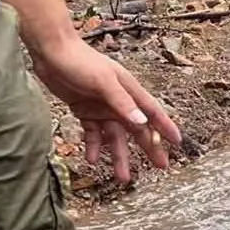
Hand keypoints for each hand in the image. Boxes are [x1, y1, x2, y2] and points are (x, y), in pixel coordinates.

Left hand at [30, 37, 180, 184]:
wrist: (52, 52)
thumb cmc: (81, 62)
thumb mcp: (104, 82)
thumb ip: (122, 102)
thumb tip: (142, 123)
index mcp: (129, 91)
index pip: (152, 112)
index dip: (166, 127)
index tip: (178, 143)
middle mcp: (119, 101)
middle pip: (137, 129)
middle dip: (149, 148)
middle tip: (161, 166)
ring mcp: (102, 107)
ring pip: (114, 137)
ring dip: (118, 156)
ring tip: (122, 177)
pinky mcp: (84, 110)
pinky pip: (93, 134)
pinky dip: (94, 146)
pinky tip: (93, 159)